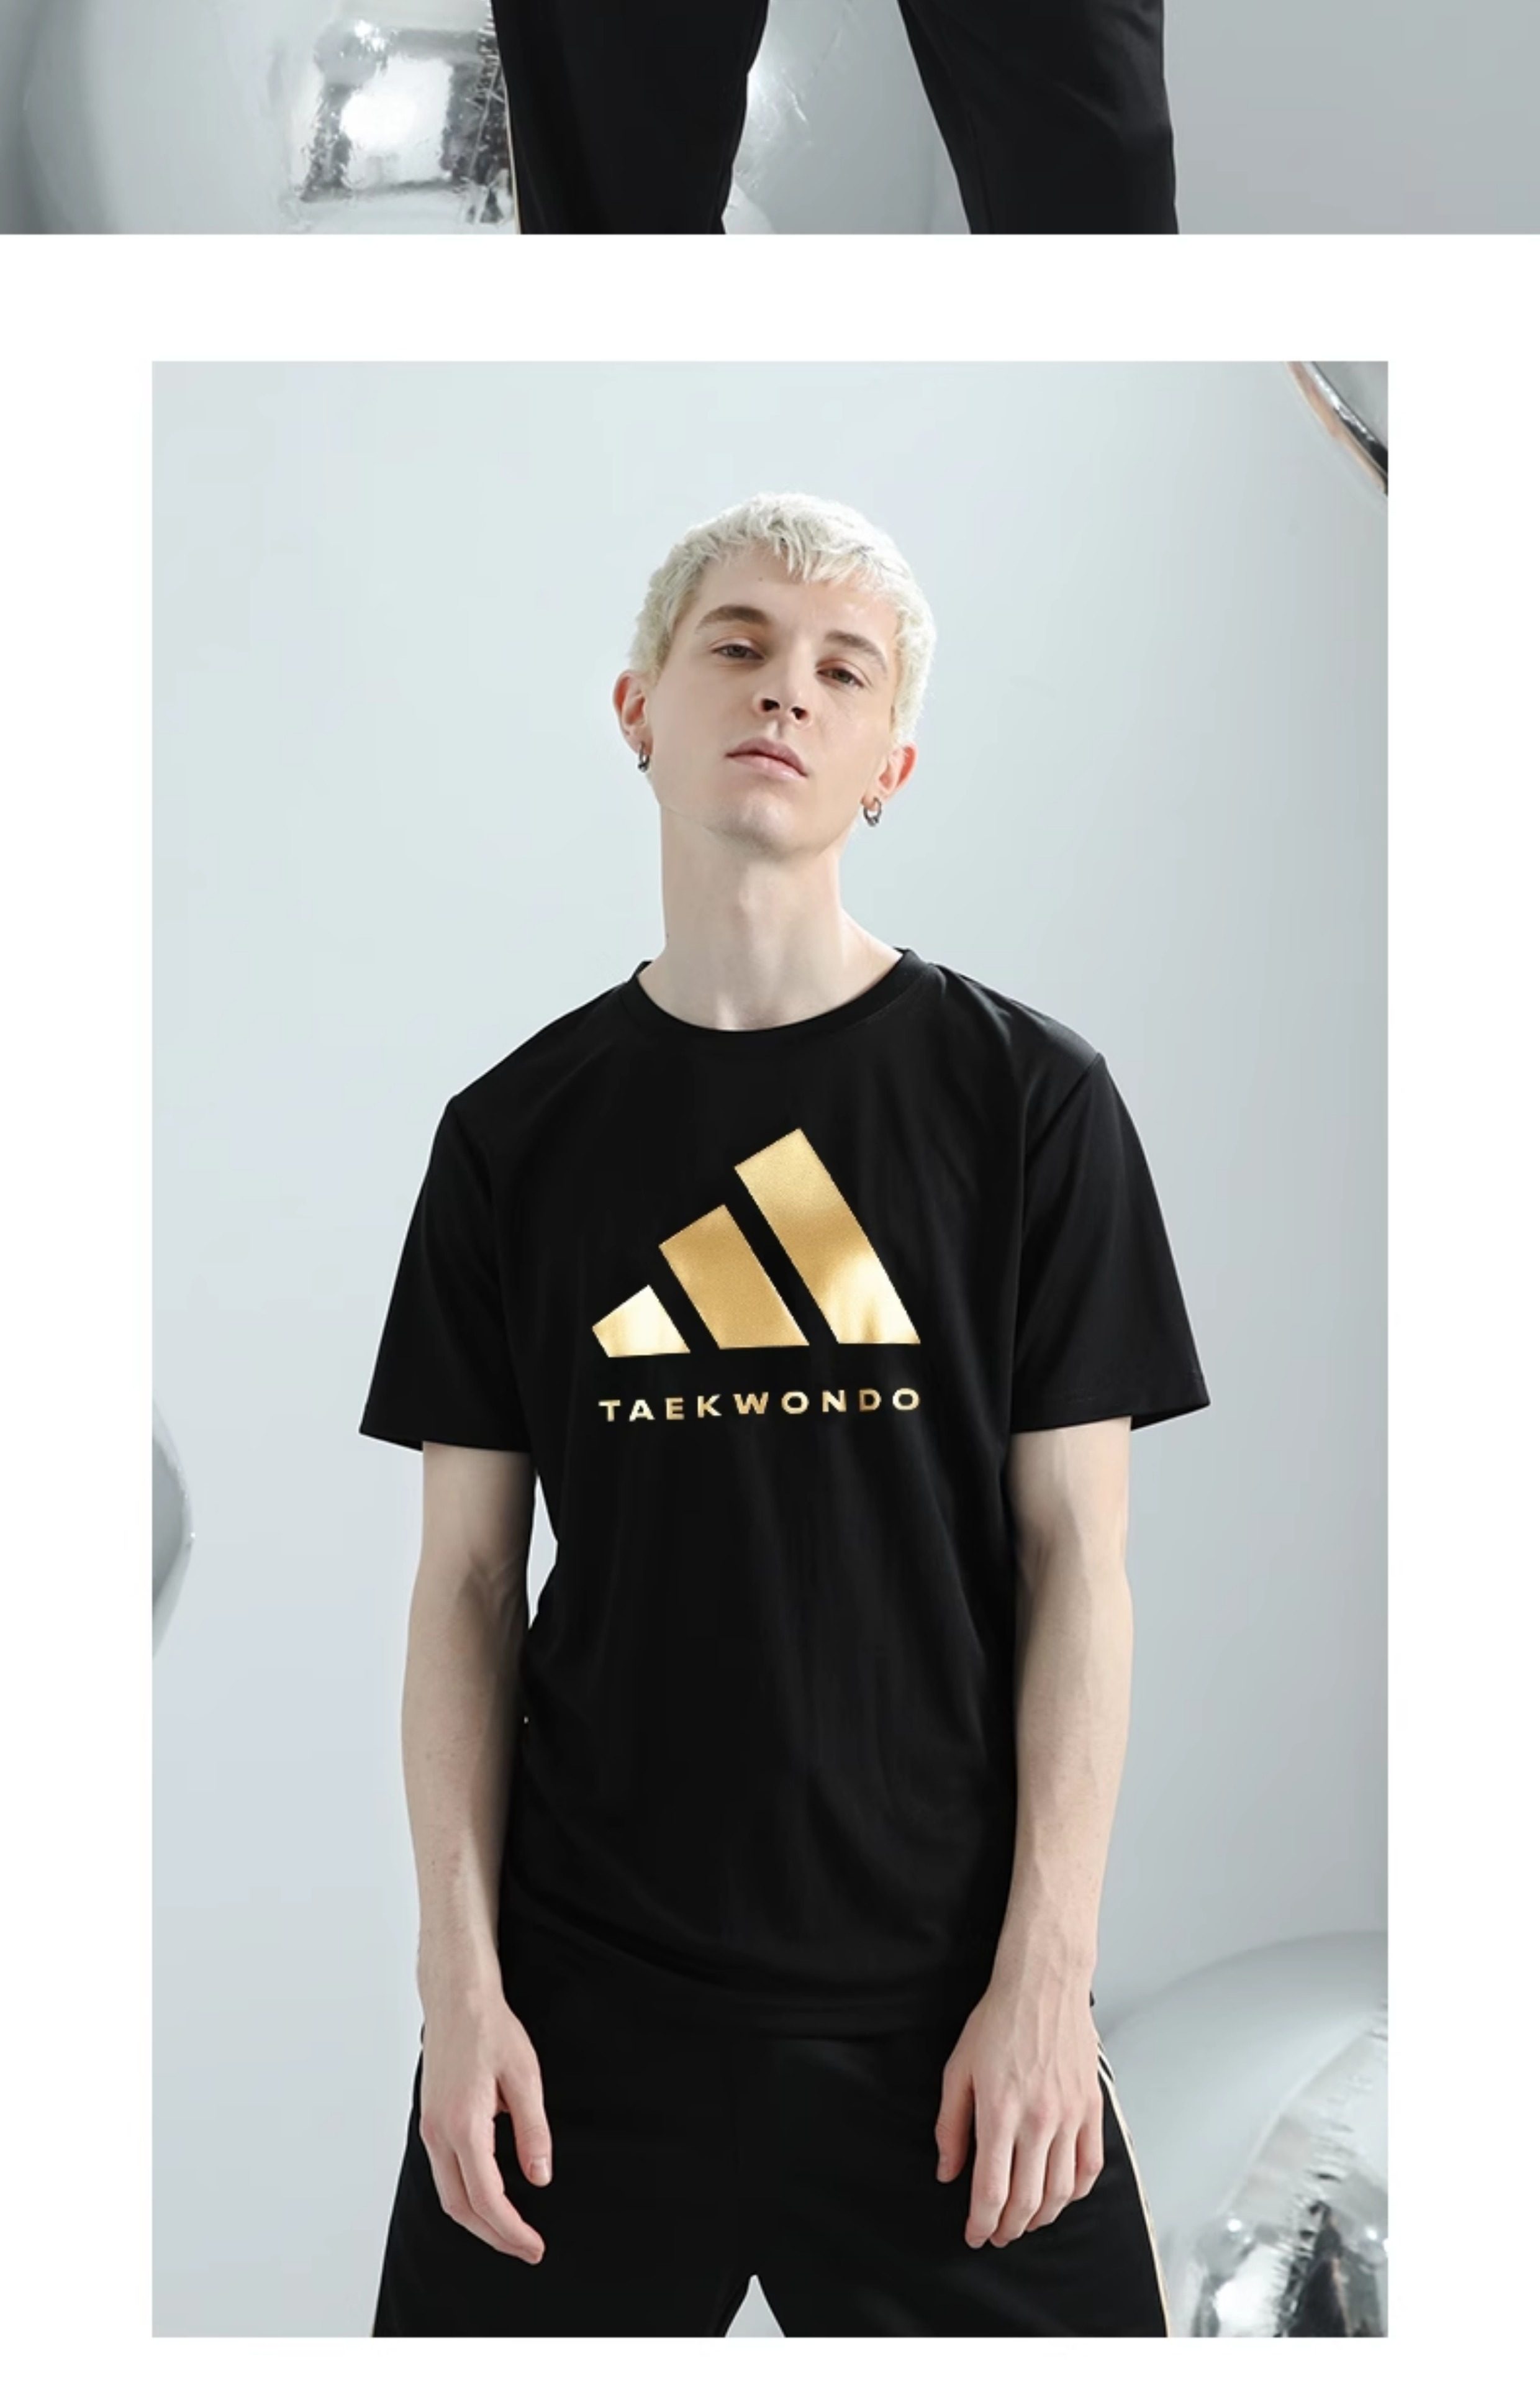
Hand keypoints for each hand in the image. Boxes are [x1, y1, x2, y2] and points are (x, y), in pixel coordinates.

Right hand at [418, 1991, 552, 2261]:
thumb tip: (540, 2177)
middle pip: (460, 2208)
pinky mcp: (430, 2121)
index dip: (511, 2229)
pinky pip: (443, 2175)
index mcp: (463, 2124)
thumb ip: (532, 2130)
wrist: (457, 1998)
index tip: (534, 2245)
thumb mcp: (525, 2076)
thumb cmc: (492, 2030)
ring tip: (511, 2232)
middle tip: (527, 2248)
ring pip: (448, 2194)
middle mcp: (438, 2133)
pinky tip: (488, 2198)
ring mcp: (429, 2128)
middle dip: (494, 2236)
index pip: (486, 2197)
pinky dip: (465, 2197)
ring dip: (478, 2220)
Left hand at [934, 1982, 1103, 2247]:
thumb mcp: (957, 2069)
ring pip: (1060, 2192)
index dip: (980, 2223)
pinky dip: (1075, 2192)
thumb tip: (947, 2173)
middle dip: (1009, 2229)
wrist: (1043, 1984)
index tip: (973, 2235)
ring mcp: (1070, 2115)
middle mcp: (1038, 2120)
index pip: (991, 2190)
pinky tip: (1060, 2196)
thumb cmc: (997, 2022)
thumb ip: (951, 2126)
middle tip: (997, 2234)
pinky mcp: (1092, 2108)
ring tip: (1025, 2222)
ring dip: (1041, 2218)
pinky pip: (1090, 2166)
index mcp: (999, 2111)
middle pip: (1027, 2201)